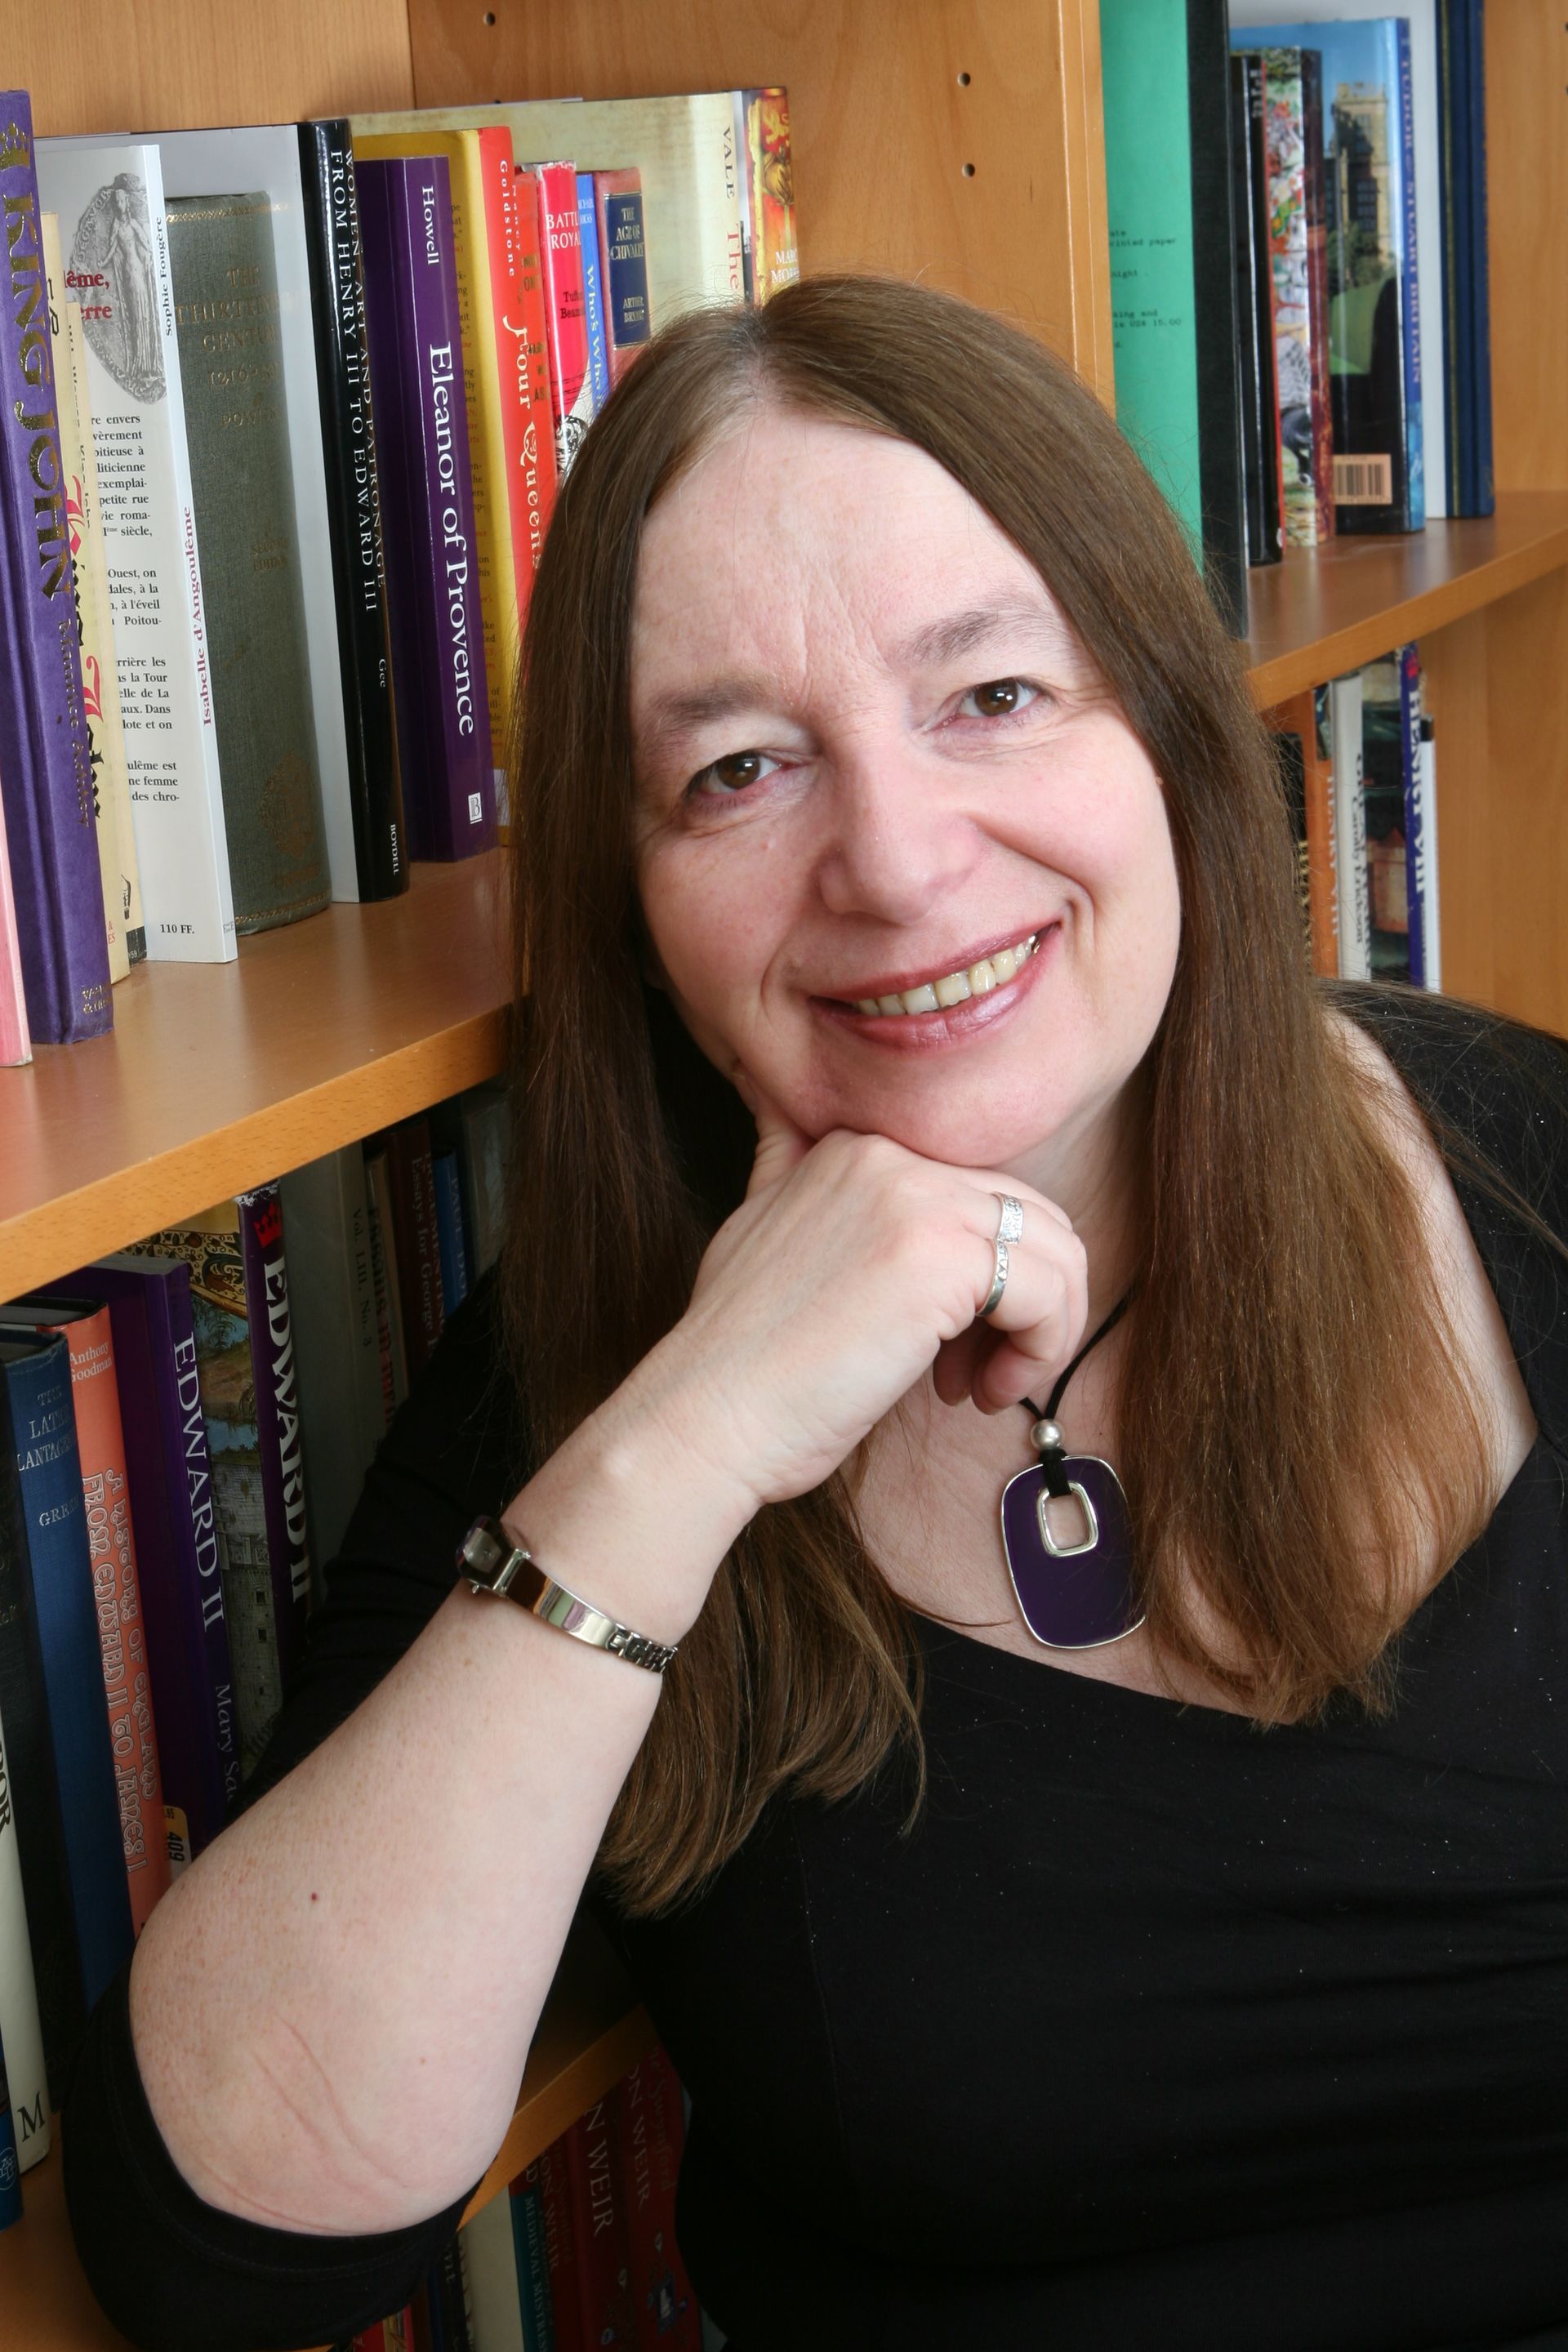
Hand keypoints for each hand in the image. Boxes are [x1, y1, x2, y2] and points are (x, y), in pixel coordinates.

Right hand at [641, 1083, 1088, 1512]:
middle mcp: (891, 1157)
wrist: (708, 1412)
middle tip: (976, 1371)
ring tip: (987, 1386)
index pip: (981, 1195)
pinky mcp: (943, 1259)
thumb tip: (768, 1094)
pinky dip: (1040, 1352)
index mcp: (856, 1149)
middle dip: (1025, 1302)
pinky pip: (1049, 1294)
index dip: (984, 1277)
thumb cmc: (740, 1354)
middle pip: (1030, 1217)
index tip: (948, 1344)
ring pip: (1055, 1254)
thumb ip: (784, 1158)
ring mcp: (919, 1200)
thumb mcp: (756, 1221)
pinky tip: (983, 1395)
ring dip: (1041, 1331)